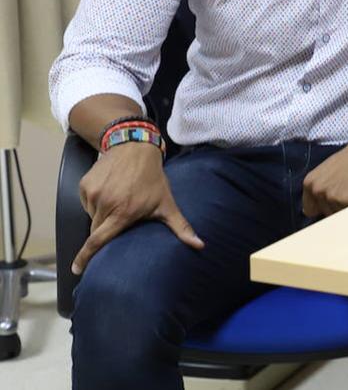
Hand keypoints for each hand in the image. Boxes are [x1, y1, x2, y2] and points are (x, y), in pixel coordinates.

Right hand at [74, 143, 202, 274]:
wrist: (135, 147)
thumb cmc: (153, 178)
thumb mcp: (167, 203)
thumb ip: (181, 227)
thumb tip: (200, 245)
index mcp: (123, 212)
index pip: (98, 240)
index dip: (85, 257)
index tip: (76, 270)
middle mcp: (104, 204)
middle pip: (96, 230)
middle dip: (105, 231)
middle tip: (122, 216)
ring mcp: (93, 193)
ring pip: (91, 216)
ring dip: (101, 215)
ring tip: (120, 200)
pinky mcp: (84, 185)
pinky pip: (86, 203)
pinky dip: (95, 202)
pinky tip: (110, 191)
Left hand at [302, 127, 347, 217]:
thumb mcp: (326, 172)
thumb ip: (320, 188)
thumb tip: (317, 209)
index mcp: (310, 183)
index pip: (310, 210)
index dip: (323, 207)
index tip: (332, 202)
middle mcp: (318, 190)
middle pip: (326, 214)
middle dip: (337, 206)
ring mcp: (332, 196)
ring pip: (339, 214)